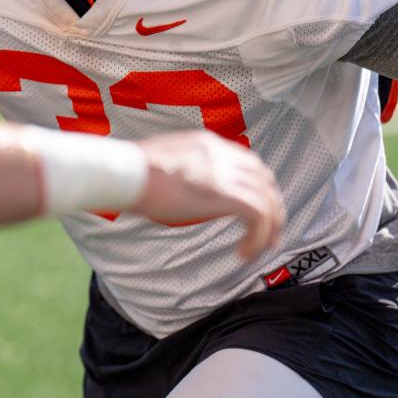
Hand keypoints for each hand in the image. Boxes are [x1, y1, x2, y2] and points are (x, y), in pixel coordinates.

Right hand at [131, 132, 284, 259]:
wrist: (124, 173)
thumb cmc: (132, 174)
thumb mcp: (167, 164)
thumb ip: (187, 172)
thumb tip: (191, 192)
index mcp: (207, 144)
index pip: (249, 163)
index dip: (260, 188)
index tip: (259, 211)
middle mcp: (221, 154)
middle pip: (265, 180)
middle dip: (273, 208)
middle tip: (270, 234)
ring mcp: (224, 172)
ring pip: (267, 200)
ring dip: (269, 228)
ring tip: (261, 248)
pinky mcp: (224, 193)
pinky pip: (258, 216)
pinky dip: (258, 238)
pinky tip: (244, 252)